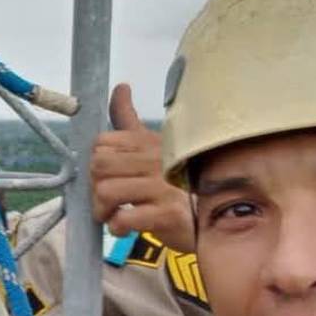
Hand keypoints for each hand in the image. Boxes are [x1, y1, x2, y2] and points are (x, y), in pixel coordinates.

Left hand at [91, 83, 195, 250]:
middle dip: (94, 186)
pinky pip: (124, 219)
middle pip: (99, 166)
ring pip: (106, 192)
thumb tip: (120, 87)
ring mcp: (162, 187)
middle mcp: (155, 160)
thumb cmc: (177, 179)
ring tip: (114, 214)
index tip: (107, 175)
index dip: (96, 162)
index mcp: (148, 142)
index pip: (101, 143)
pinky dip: (117, 226)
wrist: (220, 214)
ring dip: (102, 210)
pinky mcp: (167, 214)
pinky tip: (125, 227)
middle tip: (107, 199)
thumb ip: (129, 119)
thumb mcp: (155, 145)